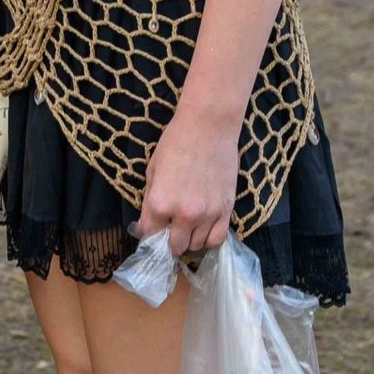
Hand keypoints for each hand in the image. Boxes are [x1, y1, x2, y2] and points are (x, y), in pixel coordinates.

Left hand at [135, 111, 239, 258]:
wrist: (208, 127)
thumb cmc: (176, 143)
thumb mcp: (152, 171)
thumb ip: (149, 201)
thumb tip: (147, 223)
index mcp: (159, 204)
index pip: (149, 235)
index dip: (147, 233)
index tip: (150, 228)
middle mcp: (183, 215)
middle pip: (175, 246)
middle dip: (169, 241)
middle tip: (170, 229)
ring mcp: (207, 215)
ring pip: (196, 246)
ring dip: (189, 240)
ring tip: (187, 227)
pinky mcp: (226, 211)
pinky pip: (217, 239)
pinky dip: (208, 239)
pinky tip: (204, 229)